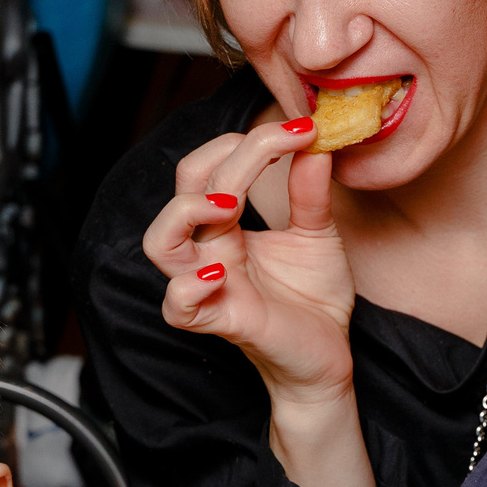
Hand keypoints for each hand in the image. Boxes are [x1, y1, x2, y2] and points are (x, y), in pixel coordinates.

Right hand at [143, 117, 360, 403]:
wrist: (326, 357)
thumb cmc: (313, 299)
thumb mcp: (318, 235)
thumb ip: (310, 193)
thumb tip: (315, 142)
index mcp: (226, 226)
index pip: (212, 169)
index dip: (250, 141)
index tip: (302, 129)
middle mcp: (209, 251)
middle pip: (184, 191)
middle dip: (223, 159)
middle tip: (274, 147)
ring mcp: (210, 286)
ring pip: (160, 244)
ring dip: (187, 214)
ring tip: (230, 201)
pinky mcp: (222, 322)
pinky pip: (178, 307)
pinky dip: (188, 287)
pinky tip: (220, 274)